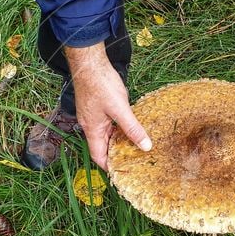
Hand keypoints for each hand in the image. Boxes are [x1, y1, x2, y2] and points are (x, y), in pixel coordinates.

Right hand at [65, 43, 151, 169]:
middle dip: (117, 155)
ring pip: (106, 134)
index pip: (99, 157)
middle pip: (103, 147)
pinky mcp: (97, 106)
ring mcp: (93, 115)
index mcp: (92, 130)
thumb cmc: (100, 84)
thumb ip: (132, 128)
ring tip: (136, 147)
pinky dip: (118, 128)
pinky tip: (130, 127)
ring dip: (119, 141)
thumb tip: (145, 147)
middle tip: (135, 161)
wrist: (89, 61)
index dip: (110, 167)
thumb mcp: (120, 109)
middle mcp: (90, 125)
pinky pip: (108, 123)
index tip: (124, 174)